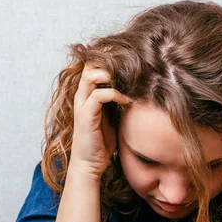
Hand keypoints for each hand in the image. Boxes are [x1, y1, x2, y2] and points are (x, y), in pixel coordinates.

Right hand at [70, 63, 132, 177]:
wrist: (90, 164)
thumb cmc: (102, 141)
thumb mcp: (113, 116)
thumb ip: (119, 101)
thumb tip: (139, 89)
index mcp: (88, 93)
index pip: (93, 64)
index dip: (109, 58)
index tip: (129, 58)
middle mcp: (82, 95)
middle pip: (90, 64)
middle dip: (110, 61)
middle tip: (131, 65)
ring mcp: (82, 105)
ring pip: (91, 75)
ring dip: (111, 75)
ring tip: (129, 81)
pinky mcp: (86, 116)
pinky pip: (99, 96)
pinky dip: (115, 94)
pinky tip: (128, 101)